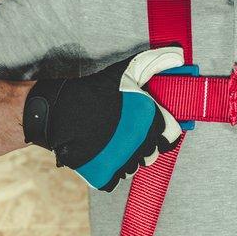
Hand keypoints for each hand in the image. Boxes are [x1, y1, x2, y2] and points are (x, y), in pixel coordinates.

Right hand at [23, 47, 183, 190]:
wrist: (57, 110)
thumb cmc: (94, 91)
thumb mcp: (127, 72)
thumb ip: (155, 63)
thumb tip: (179, 56)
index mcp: (151, 120)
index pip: (172, 135)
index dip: (162, 130)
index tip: (149, 126)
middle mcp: (142, 143)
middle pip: (153, 153)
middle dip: (143, 144)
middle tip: (126, 132)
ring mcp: (123, 161)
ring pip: (134, 166)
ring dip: (127, 157)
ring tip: (111, 141)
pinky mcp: (105, 175)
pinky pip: (116, 179)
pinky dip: (109, 170)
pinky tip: (101, 153)